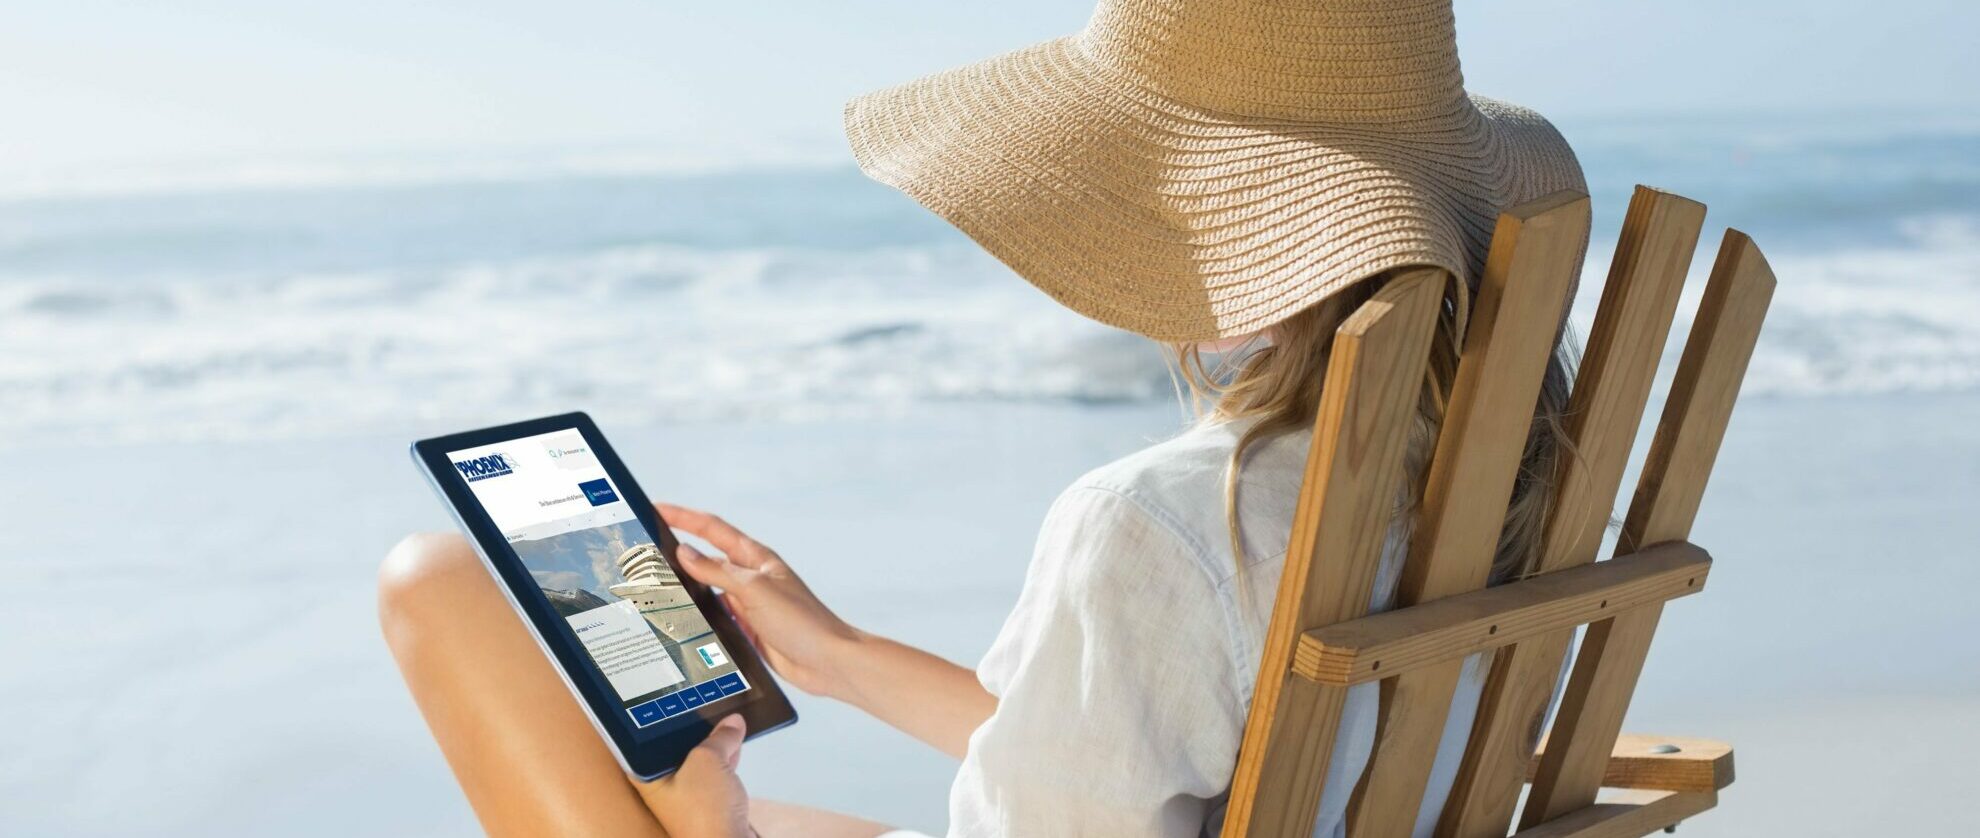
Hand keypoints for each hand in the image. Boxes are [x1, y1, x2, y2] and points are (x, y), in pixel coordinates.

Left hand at [634, 714, 752, 837]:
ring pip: (697, 760)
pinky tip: (735, 747)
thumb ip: (719, 737)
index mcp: (649, 777)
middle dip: (692, 728)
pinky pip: (714, 774)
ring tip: (726, 721)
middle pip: (675, 747)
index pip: (646, 739)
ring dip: (713, 744)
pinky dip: (724, 760)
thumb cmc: (704, 816)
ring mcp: (686, 797)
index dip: (659, 718)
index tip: (670, 700)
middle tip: (703, 703)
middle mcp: (663, 787)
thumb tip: (731, 723)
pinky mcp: (707, 805)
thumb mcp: (708, 760)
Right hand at [659, 503, 863, 699]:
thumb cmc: (801, 621)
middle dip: (677, 551)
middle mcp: (750, 578)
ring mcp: (748, 604)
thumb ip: (718, 572)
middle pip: (706, 558)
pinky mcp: (747, 629)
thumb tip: (685, 552)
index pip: (712, 529)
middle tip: (645, 548)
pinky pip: (714, 617)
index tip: (657, 508)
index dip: (684, 517)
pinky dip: (697, 616)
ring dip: (685, 587)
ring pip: (707, 590)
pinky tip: (679, 620)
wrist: (827, 662)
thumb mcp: (755, 590)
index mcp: (756, 559)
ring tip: (653, 585)